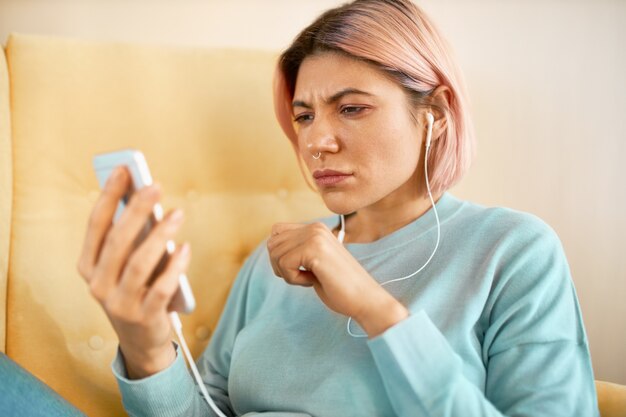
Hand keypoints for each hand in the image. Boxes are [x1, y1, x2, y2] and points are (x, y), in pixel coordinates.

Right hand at [77, 167, 190, 377]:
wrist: (142, 341)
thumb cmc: (136, 290)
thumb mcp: (126, 266)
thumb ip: (131, 238)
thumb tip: (145, 199)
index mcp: (88, 266)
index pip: (96, 225)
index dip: (109, 196)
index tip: (124, 170)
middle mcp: (98, 285)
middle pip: (117, 241)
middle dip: (136, 210)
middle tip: (154, 185)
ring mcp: (119, 304)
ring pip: (139, 264)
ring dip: (160, 235)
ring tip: (178, 214)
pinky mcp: (143, 318)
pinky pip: (161, 288)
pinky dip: (175, 267)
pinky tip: (185, 247)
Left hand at [267, 222, 408, 336]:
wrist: (364, 298)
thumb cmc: (339, 286)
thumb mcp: (313, 261)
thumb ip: (297, 249)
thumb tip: (270, 246)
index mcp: (315, 227)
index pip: (275, 232)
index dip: (280, 255)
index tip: (300, 268)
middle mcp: (315, 227)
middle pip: (272, 243)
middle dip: (280, 265)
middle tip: (303, 275)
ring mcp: (315, 236)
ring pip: (275, 253)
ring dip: (287, 273)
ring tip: (310, 278)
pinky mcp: (315, 249)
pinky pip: (284, 264)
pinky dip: (293, 279)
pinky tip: (312, 281)